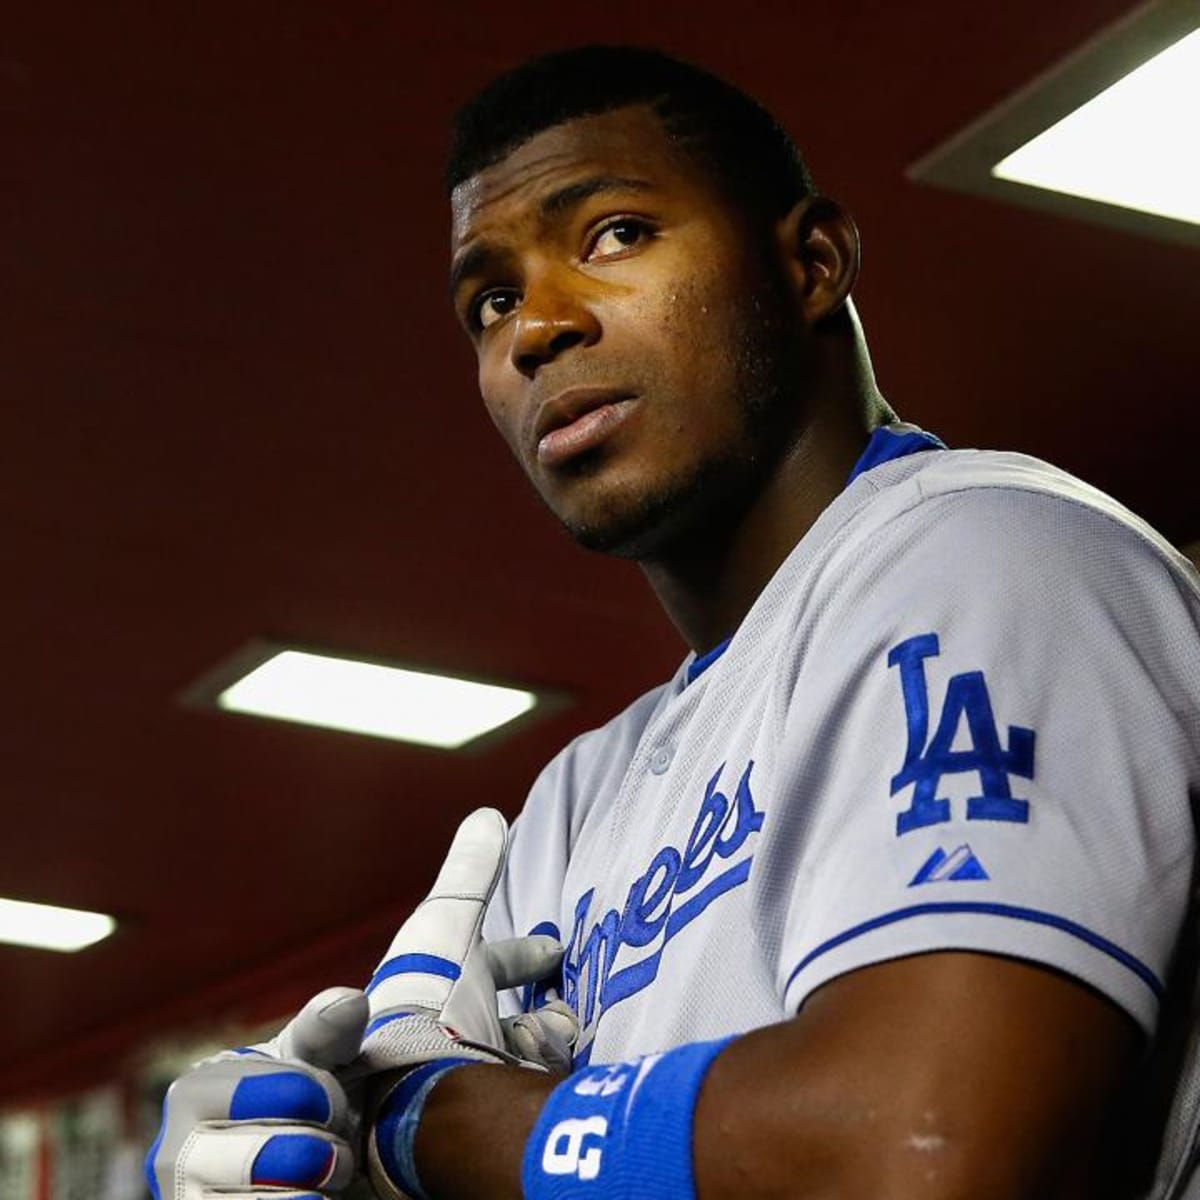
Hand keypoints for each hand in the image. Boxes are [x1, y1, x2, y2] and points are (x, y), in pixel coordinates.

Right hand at [145, 986, 368, 1199]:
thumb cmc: (297, 1103)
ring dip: (318, 1192)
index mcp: (192, 1092)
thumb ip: (326, 1028)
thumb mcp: (311, 1060)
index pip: (291, 1093)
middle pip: (283, 1156)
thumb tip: (350, 1002)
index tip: (331, 1104)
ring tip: (323, 1179)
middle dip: (327, 1153)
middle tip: (334, 1151)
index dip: (328, 1099)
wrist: (284, 1165)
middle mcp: (173, 1155)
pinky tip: (308, 1198)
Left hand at [357, 807, 574, 1074]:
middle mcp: (449, 1034)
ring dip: (545, 1041)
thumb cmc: (422, 998)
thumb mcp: (449, 919)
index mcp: (441, 986)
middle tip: (569, 1006)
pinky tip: (569, 1072)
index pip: (492, 966)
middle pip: (505, 1017)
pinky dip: (549, 1074)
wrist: (410, 1094)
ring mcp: (469, 1078)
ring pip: (519, 1054)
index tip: (557, 950)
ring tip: (571, 1034)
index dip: (525, 955)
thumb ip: (472, 870)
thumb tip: (489, 813)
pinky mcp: (488, 1116)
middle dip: (537, 1009)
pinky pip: (530, 1090)